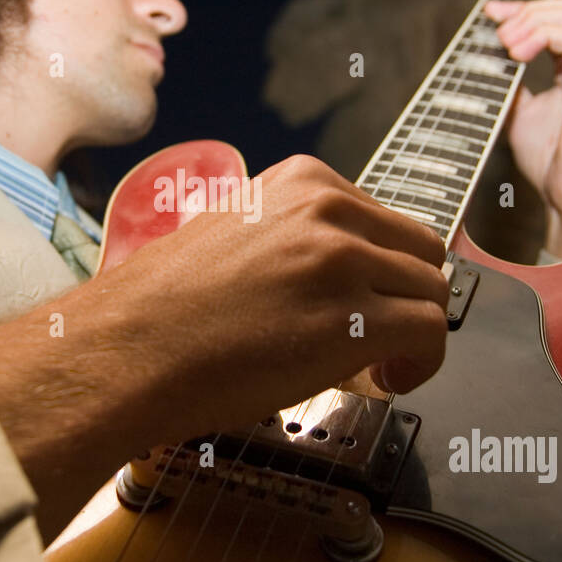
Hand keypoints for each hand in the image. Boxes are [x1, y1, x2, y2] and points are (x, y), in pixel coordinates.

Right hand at [94, 154, 450, 440]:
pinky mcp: (353, 321)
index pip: (384, 220)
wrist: (128, 349)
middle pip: (420, 252)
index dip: (382, 270)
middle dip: (406, 298)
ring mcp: (344, 262)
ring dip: (414, 334)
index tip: (362, 303)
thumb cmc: (164, 307)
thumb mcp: (232, 231)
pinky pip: (430, 333)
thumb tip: (326, 272)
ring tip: (378, 367)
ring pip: (432, 292)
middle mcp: (329, 210)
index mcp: (302, 181)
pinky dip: (423, 363)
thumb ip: (289, 234)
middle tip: (378, 339)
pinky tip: (387, 381)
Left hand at [483, 0, 561, 257]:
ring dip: (531, 21)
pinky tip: (516, 54)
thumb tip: (488, 60)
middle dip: (527, 9)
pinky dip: (540, 36)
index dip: (526, 9)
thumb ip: (512, 84)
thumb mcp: (521, 112)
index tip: (491, 14)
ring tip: (503, 43)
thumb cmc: (553, 162)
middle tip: (494, 27)